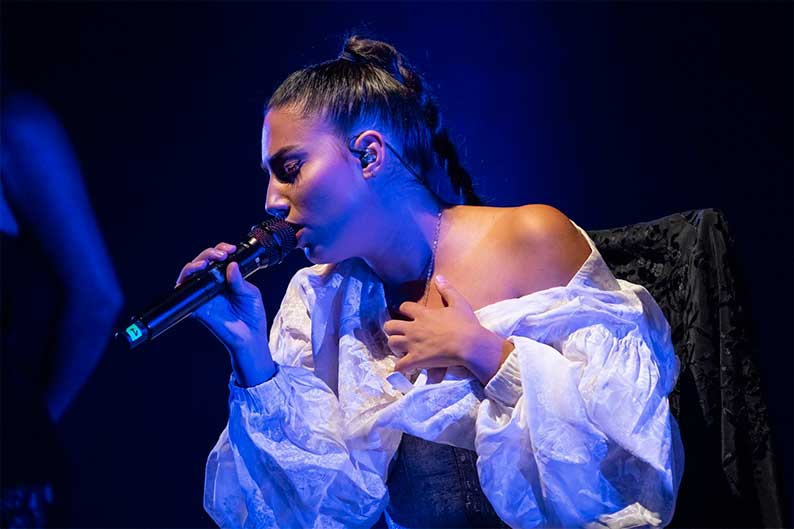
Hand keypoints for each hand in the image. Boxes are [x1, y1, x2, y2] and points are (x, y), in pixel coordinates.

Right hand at [176, 242, 274, 385]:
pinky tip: (198, 273)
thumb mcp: (251, 293)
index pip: (217, 259)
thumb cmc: (252, 316)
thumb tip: (231, 265)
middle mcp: (213, 285)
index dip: (220, 250)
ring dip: (195, 263)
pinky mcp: (197, 306)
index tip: (230, 249)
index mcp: (226, 279)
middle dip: (209, 253)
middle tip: (221, 255)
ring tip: (207, 262)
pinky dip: (187, 280)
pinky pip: (186, 292)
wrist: (250, 337)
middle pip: (202, 262)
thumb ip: (240, 280)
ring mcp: (204, 295)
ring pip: (191, 273)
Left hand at [384, 275, 513, 384]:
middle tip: (398, 333)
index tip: (407, 314)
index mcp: (423, 314)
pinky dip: (400, 367)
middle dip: (391, 329)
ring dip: (394, 346)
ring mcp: (413, 344)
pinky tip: (404, 367)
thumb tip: (439, 277)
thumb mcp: (458, 303)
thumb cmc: (465, 324)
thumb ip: (447, 290)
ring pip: (391, 343)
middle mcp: (413, 328)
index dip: (404, 310)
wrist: (469, 345)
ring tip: (401, 349)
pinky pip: (400, 365)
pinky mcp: (416, 359)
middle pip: (390, 326)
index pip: (404, 307)